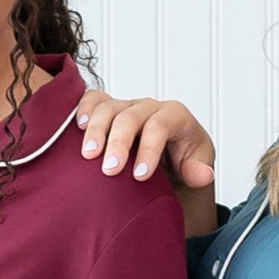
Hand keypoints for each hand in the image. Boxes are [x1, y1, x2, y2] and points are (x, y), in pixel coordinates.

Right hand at [73, 91, 218, 233]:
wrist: (171, 160)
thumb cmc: (185, 161)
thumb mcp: (199, 166)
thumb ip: (200, 170)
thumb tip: (200, 175)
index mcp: (175, 116)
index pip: (159, 126)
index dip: (149, 150)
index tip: (140, 177)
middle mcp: (149, 107)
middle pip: (130, 117)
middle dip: (119, 143)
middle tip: (110, 170)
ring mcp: (127, 106)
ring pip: (108, 107)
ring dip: (96, 130)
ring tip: (88, 155)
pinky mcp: (110, 111)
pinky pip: (94, 100)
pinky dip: (84, 109)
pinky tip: (77, 127)